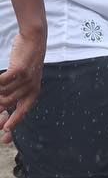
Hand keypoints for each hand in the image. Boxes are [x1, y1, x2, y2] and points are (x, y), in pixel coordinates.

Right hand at [0, 29, 43, 143]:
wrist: (34, 41)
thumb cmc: (25, 62)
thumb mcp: (23, 80)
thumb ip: (14, 93)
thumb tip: (2, 108)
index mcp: (33, 92)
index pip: (23, 112)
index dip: (13, 123)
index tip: (6, 136)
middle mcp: (32, 87)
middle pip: (7, 103)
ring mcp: (26, 79)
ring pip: (2, 92)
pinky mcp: (19, 70)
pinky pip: (1, 81)